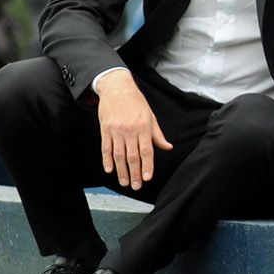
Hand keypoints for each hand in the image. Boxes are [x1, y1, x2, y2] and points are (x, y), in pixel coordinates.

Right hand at [95, 70, 172, 189]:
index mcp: (144, 127)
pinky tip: (110, 170)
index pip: (146, 150)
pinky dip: (107, 160)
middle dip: (134, 173)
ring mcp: (117, 130)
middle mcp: (130, 130)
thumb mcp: (150, 116)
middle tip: (136, 186)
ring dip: (121, 171)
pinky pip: (106, 148)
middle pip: (133, 156)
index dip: (147, 165)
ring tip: (124, 182)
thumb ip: (157, 135)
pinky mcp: (105, 129)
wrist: (117, 88)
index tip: (147, 177)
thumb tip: (168, 147)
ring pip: (119, 155)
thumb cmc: (136, 102)